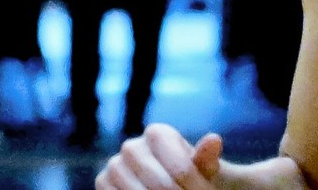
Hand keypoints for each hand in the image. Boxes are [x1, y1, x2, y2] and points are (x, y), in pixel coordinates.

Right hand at [97, 126, 223, 189]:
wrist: (168, 180)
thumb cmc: (188, 175)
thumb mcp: (201, 168)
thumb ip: (205, 158)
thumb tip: (215, 140)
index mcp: (157, 134)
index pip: (182, 171)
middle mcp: (131, 146)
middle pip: (162, 186)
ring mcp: (115, 165)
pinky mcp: (103, 182)